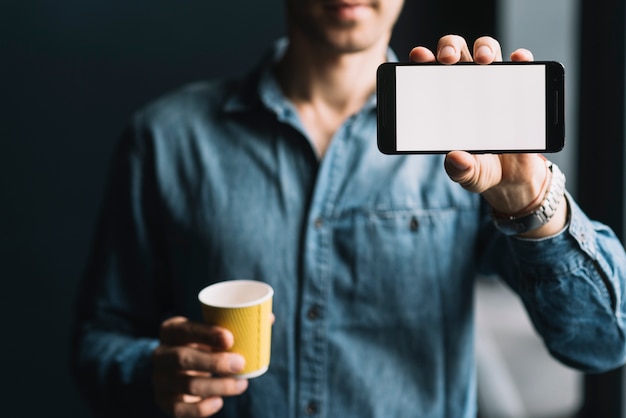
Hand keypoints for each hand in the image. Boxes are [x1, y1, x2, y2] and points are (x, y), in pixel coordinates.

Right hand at [153, 316, 248, 416]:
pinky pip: (180, 410)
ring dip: (219, 386)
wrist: (176, 370)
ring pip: (187, 385)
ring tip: (242, 384)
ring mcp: (160, 379)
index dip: (205, 334)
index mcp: (170, 330)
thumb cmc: (202, 345)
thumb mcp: (210, 332)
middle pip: (182, 358)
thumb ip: (235, 325)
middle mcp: (161, 354)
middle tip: (241, 363)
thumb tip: (269, 318)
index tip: (230, 338)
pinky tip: (219, 402)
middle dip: (215, 362)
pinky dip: (202, 408)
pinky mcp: (164, 401)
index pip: (184, 329)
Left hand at [408, 35, 567, 236]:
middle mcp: (466, 86)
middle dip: (449, 48)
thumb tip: (456, 159)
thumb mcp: (468, 174)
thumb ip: (460, 170)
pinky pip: (522, 66)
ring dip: (483, 47)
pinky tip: (518, 59)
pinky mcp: (520, 88)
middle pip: (456, 52)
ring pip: (486, 50)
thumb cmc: (482, 169)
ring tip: (483, 60)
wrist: (515, 176)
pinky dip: (521, 59)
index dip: (422, 60)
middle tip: (447, 59)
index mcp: (444, 103)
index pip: (429, 74)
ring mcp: (493, 84)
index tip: (417, 56)